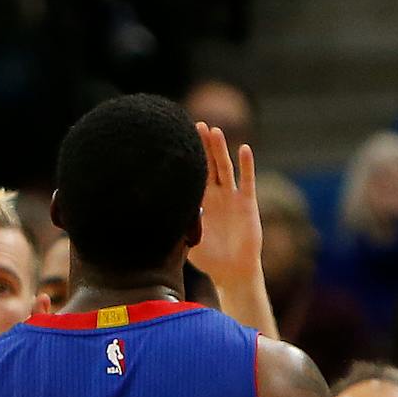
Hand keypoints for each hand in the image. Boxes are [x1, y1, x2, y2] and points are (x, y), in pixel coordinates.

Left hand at [188, 122, 261, 293]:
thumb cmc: (207, 257)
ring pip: (225, 168)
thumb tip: (150, 216)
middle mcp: (215, 195)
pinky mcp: (247, 203)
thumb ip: (174, 225)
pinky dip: (247, 165)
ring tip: (214, 131)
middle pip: (207, 165)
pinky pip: (247, 181)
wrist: (231, 271)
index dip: (184, 159)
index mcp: (199, 202)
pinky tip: (244, 149)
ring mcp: (231, 197)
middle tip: (193, 124)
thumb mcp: (185, 238)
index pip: (190, 175)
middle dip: (201, 146)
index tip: (174, 139)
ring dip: (220, 149)